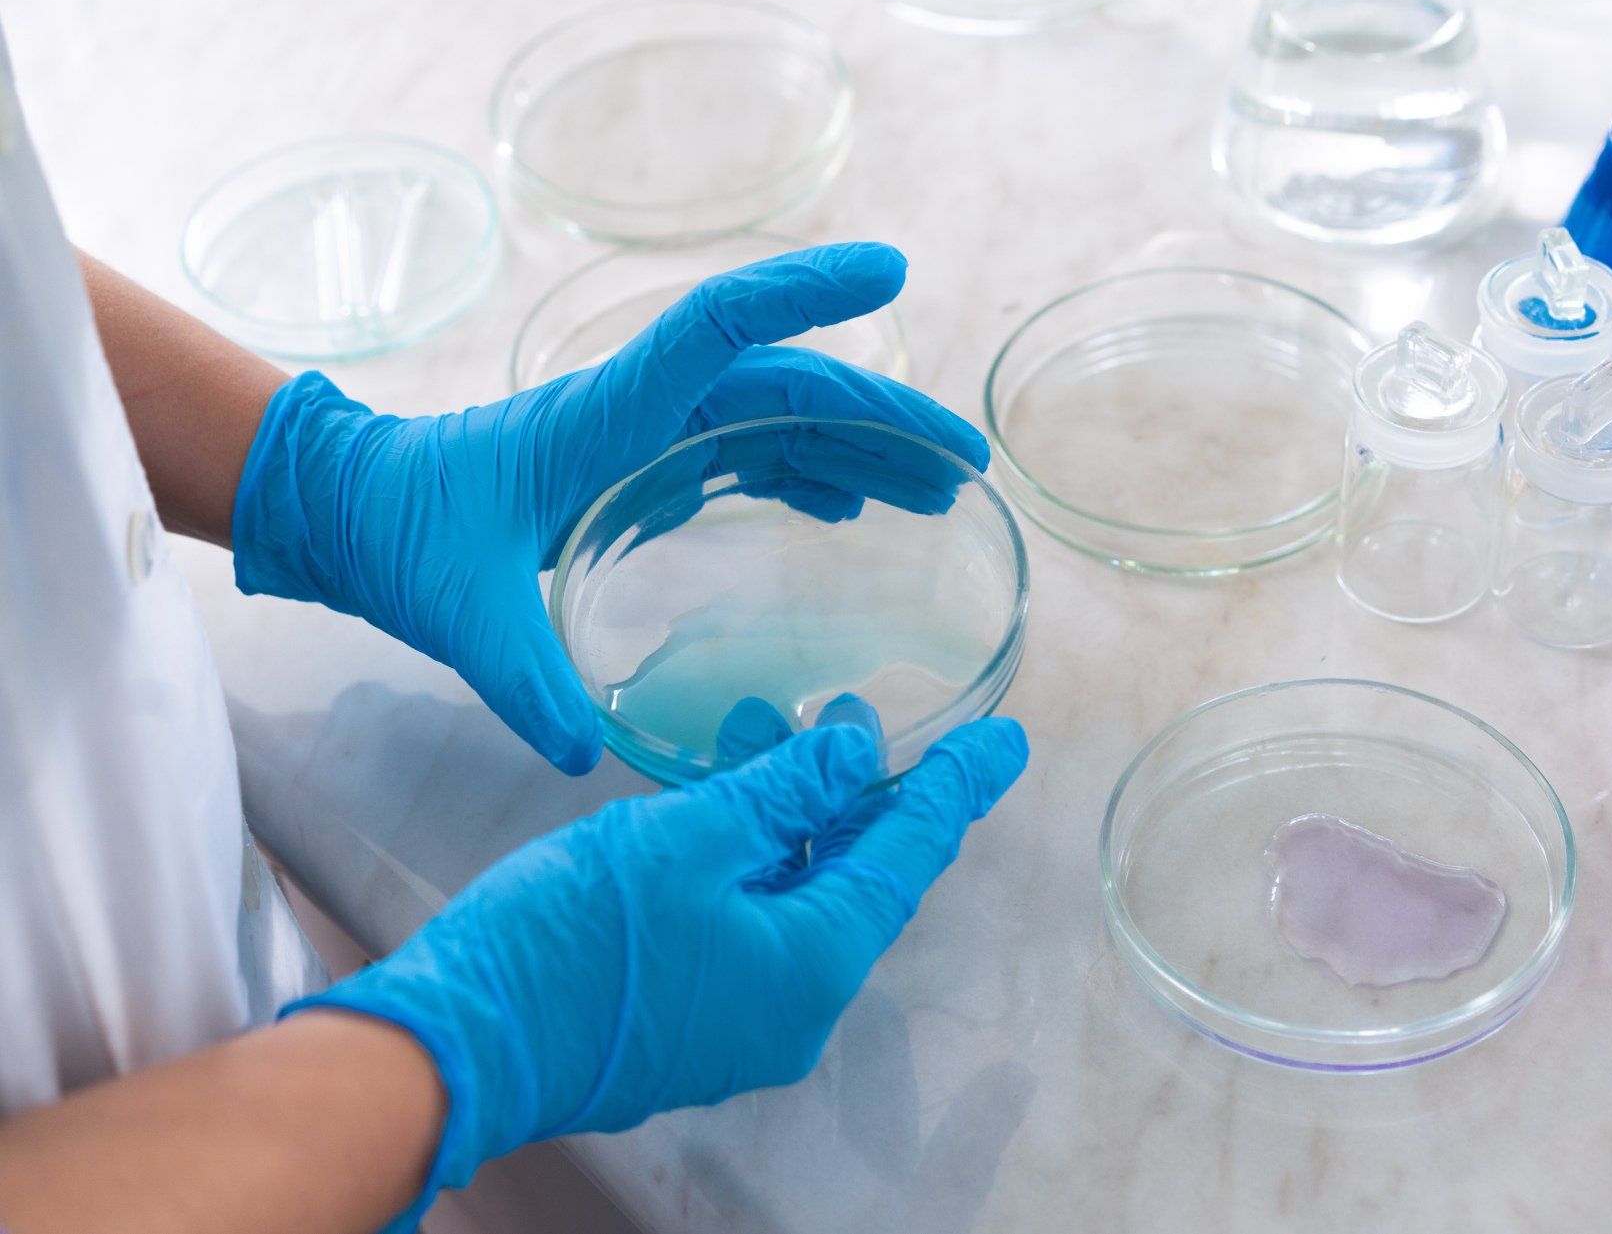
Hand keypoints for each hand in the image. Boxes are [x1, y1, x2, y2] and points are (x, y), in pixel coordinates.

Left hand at [230, 243, 987, 773]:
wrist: (356, 509)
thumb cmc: (404, 537)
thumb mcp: (459, 613)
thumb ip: (525, 682)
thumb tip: (588, 755)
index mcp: (608, 415)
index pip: (721, 327)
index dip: (806, 292)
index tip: (888, 268)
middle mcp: (643, 409)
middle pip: (784, 383)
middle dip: (881, 412)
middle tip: (964, 463)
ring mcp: (648, 433)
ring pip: (777, 417)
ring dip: (858, 445)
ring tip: (934, 492)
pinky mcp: (644, 462)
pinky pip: (748, 452)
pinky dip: (808, 473)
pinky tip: (850, 510)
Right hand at [289, 717, 1028, 1230]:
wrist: (458, 1045)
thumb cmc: (569, 941)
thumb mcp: (686, 840)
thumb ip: (783, 792)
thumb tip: (856, 754)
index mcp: (812, 963)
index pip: (908, 857)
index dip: (955, 788)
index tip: (1005, 744)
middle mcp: (794, 1004)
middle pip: (857, 878)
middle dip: (863, 790)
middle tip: (870, 715)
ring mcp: (741, 1018)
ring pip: (795, 894)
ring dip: (792, 811)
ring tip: (778, 727)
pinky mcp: (692, 1014)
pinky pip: (749, 919)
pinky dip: (750, 852)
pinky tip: (723, 791)